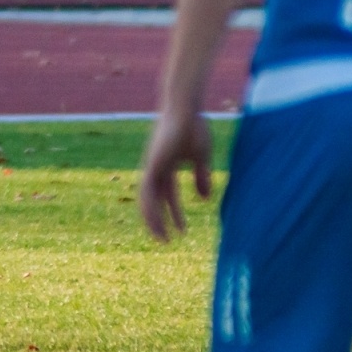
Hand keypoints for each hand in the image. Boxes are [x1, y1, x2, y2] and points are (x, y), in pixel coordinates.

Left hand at [139, 109, 213, 241]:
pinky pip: (147, 191)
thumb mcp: (201, 158)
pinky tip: (158, 221)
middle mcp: (155, 168)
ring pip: (146, 200)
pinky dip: (151, 208)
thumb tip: (204, 200)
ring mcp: (151, 166)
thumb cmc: (194, 127)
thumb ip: (201, 177)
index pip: (168, 195)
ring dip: (152, 221)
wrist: (185, 109)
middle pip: (153, 201)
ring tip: (161, 240)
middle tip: (165, 242)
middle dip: (158, 221)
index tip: (182, 231)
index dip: (174, 214)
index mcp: (166, 166)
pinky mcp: (152, 165)